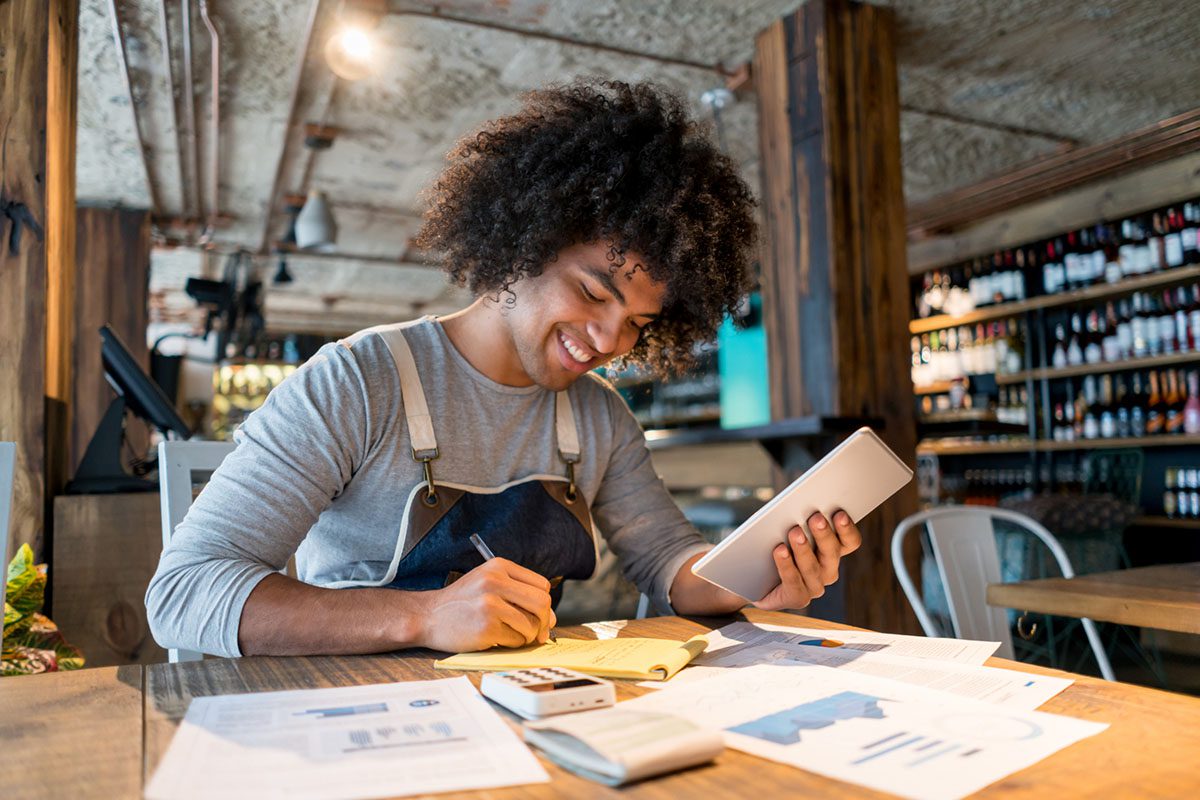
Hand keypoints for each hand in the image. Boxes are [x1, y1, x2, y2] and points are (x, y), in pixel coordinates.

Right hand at [415, 558, 555, 652]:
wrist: (427, 616)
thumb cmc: (462, 602)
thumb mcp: (488, 583)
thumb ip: (519, 595)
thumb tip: (551, 619)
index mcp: (498, 566)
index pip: (541, 585)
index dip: (545, 604)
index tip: (540, 616)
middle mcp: (495, 581)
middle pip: (542, 603)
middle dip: (545, 622)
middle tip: (538, 634)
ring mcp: (490, 604)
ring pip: (531, 625)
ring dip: (527, 636)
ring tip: (511, 634)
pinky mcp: (486, 627)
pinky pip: (516, 640)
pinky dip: (512, 643)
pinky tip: (497, 638)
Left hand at [753, 510, 861, 610]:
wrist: (752, 576)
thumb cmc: (772, 545)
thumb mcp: (787, 528)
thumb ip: (799, 518)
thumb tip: (801, 504)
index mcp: (833, 551)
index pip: (850, 542)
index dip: (847, 529)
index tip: (840, 513)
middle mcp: (828, 570)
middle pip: (832, 552)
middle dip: (824, 534)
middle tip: (815, 518)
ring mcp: (814, 587)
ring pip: (812, 568)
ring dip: (803, 549)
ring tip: (794, 531)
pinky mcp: (797, 598)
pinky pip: (793, 582)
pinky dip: (786, 565)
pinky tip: (779, 550)